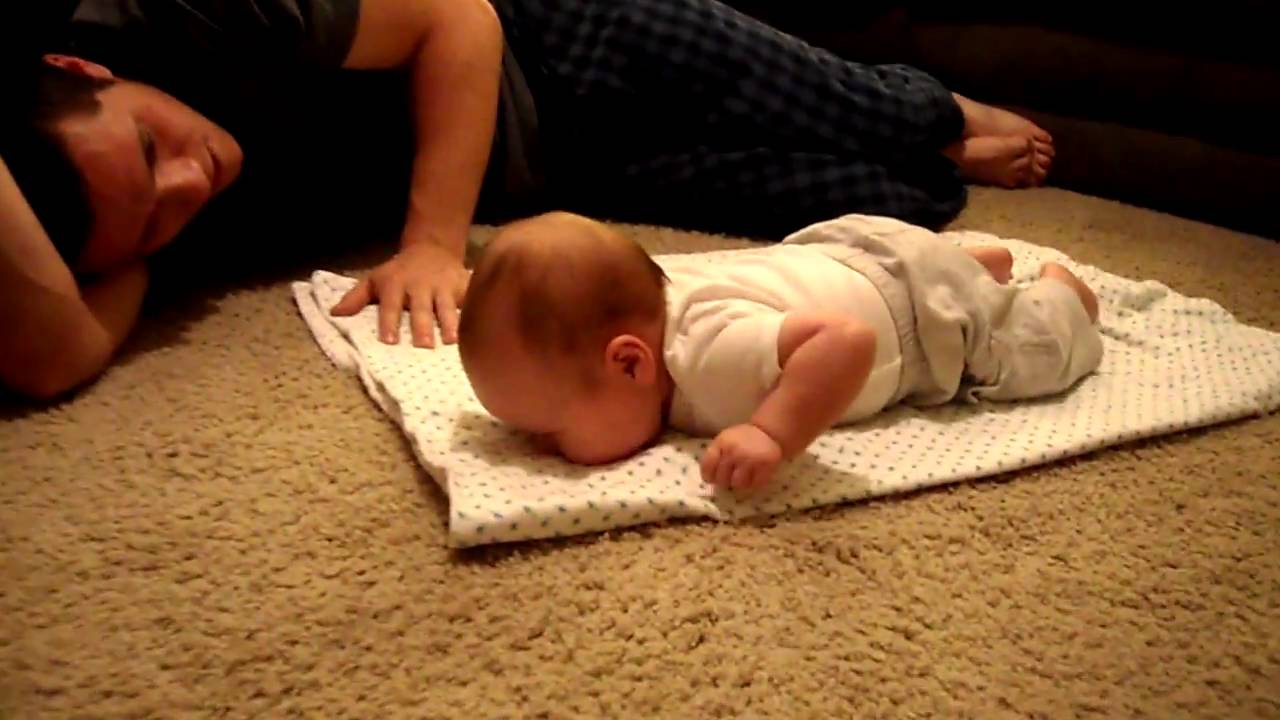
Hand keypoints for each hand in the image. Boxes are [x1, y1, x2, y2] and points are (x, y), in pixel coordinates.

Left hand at [330, 242, 469, 346]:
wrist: (432, 247)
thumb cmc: (399, 272)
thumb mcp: (375, 279)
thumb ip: (355, 298)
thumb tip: (334, 314)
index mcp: (395, 285)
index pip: (390, 306)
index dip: (389, 322)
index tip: (388, 341)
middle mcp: (420, 286)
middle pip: (421, 309)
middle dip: (422, 326)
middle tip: (423, 346)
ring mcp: (444, 287)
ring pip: (447, 307)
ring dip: (449, 324)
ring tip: (451, 342)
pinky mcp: (463, 286)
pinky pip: (469, 300)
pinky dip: (473, 313)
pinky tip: (478, 327)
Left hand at [701, 424, 783, 489]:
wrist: (768, 431)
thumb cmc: (742, 438)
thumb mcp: (724, 439)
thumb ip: (715, 455)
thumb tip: (708, 478)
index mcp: (721, 443)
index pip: (707, 467)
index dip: (708, 476)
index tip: (712, 478)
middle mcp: (734, 452)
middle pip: (721, 480)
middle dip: (725, 481)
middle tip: (730, 477)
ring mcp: (750, 459)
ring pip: (738, 485)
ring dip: (740, 483)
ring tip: (744, 475)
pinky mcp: (765, 466)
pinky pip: (755, 485)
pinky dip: (754, 483)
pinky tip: (755, 475)